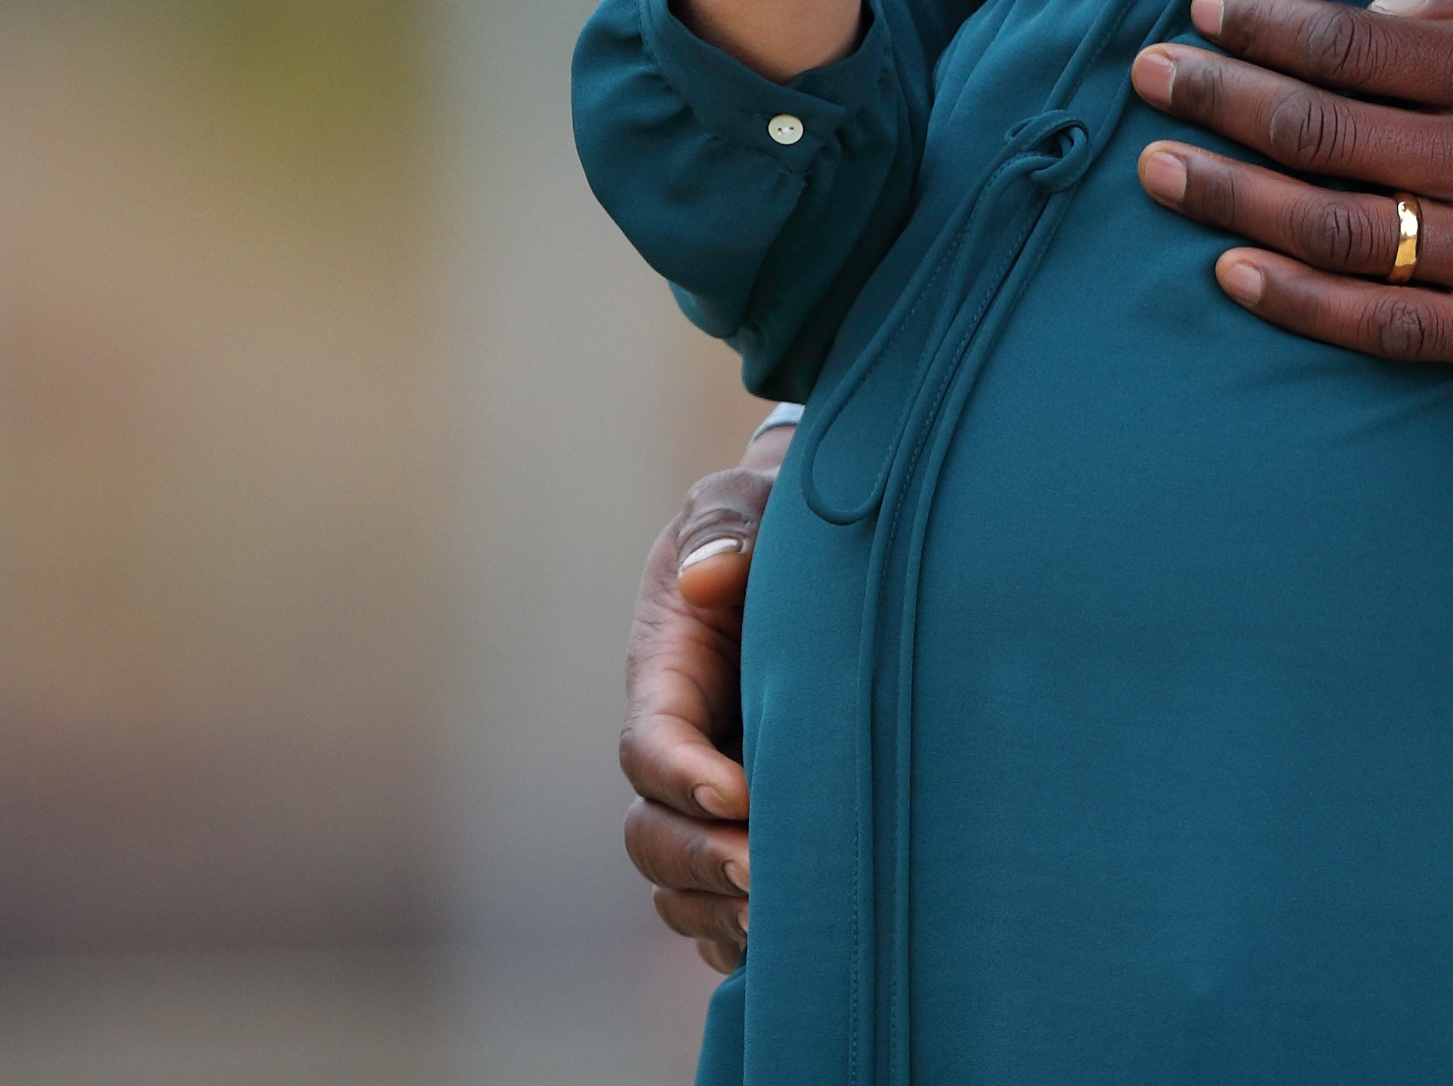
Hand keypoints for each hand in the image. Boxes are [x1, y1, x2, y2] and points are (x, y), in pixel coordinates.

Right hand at [614, 418, 787, 969]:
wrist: (804, 553)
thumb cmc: (767, 524)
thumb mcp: (740, 506)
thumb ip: (727, 529)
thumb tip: (715, 576)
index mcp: (664, 679)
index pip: (648, 747)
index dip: (683, 778)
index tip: (738, 794)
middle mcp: (678, 753)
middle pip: (651, 835)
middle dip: (700, 862)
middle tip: (767, 874)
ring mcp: (706, 804)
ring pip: (680, 889)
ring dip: (722, 912)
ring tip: (790, 920)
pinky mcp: (745, 835)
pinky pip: (720, 915)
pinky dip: (742, 943)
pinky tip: (795, 947)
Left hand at [1132, 0, 1452, 396]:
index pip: (1355, 41)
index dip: (1267, 26)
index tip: (1198, 11)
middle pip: (1323, 127)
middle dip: (1222, 98)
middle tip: (1148, 77)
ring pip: (1336, 225)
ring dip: (1233, 196)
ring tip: (1158, 171)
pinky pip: (1386, 323)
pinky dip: (1299, 300)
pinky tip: (1230, 272)